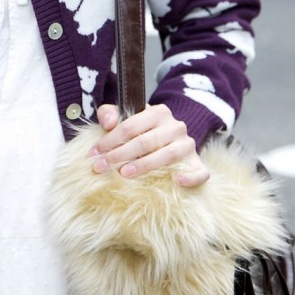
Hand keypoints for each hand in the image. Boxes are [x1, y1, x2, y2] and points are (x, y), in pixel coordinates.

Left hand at [88, 103, 209, 187]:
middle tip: (102, 168)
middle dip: (120, 155)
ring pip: (168, 155)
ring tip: (125, 174)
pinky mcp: (197, 163)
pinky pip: (200, 171)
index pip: (130, 126)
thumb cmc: (143, 131)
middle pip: (146, 141)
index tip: (94, 154)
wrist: (172, 138)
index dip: (109, 140)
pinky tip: (177, 182)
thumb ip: (110, 113)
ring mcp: (188, 145)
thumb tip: (108, 123)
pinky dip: (191, 177)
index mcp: (157, 112)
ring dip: (145, 165)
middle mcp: (175, 126)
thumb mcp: (127, 118)